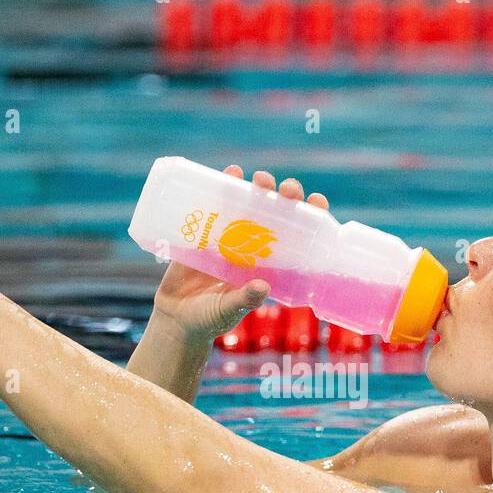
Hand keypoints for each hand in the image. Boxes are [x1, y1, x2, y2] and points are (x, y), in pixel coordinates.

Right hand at [152, 166, 328, 341]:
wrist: (175, 318)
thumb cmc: (209, 319)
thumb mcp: (229, 310)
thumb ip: (244, 299)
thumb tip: (262, 286)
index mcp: (269, 265)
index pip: (298, 237)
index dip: (310, 217)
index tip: (316, 202)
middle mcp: (253, 247)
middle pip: (277, 214)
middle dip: (285, 197)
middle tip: (286, 189)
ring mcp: (229, 237)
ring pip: (250, 205)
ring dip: (258, 187)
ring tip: (260, 178)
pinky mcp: (205, 232)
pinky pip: (217, 205)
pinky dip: (225, 186)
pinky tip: (232, 172)